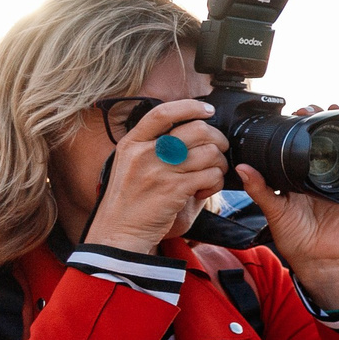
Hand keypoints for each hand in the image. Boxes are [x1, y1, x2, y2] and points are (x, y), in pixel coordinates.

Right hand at [86, 100, 227, 254]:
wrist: (119, 232)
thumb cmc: (129, 199)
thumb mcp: (130, 164)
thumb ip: (154, 146)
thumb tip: (191, 130)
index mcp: (132, 142)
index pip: (163, 112)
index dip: (191, 107)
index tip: (207, 110)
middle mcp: (144, 153)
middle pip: (196, 129)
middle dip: (217, 139)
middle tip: (218, 151)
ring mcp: (159, 170)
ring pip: (209, 153)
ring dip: (219, 164)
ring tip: (210, 175)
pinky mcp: (174, 189)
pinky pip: (211, 175)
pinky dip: (215, 182)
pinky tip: (205, 190)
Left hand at [236, 105, 338, 310]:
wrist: (319, 258)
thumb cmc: (295, 238)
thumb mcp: (273, 212)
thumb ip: (260, 190)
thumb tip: (242, 168)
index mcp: (297, 176)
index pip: (299, 144)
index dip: (299, 126)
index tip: (294, 112)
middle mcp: (318, 173)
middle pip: (323, 139)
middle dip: (321, 119)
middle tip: (314, 107)